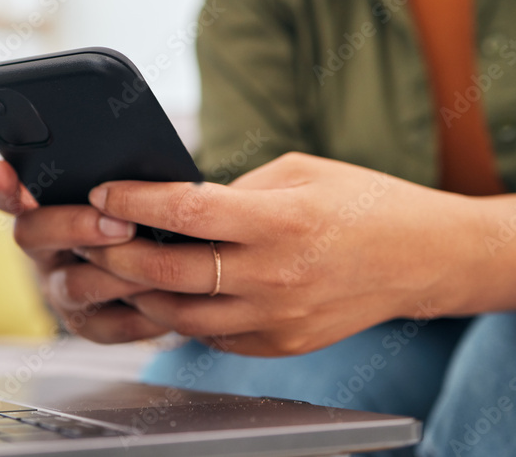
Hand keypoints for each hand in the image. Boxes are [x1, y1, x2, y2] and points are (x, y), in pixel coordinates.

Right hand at [0, 161, 171, 341]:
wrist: (178, 265)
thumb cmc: (144, 214)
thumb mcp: (130, 191)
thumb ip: (119, 181)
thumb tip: (137, 172)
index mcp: (43, 207)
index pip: (7, 193)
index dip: (2, 186)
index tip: (5, 171)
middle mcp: (44, 250)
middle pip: (31, 234)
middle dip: (76, 227)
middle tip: (123, 224)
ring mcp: (61, 291)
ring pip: (74, 285)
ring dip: (118, 274)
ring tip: (159, 264)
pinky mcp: (89, 325)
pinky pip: (110, 326)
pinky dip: (144, 314)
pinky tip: (173, 299)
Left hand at [74, 152, 482, 355]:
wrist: (424, 259)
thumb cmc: (365, 204)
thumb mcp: (301, 172)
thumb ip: (236, 191)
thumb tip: (179, 206)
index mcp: (282, 221)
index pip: (187, 212)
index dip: (135, 202)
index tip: (104, 192)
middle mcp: (277, 275)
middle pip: (171, 272)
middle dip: (117, 254)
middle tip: (91, 237)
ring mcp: (278, 318)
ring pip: (182, 316)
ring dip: (139, 292)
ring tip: (115, 269)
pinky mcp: (280, 343)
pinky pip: (212, 336)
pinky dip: (180, 316)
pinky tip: (162, 294)